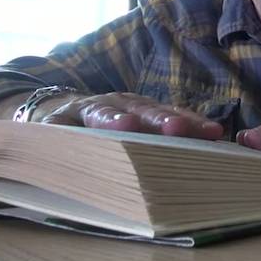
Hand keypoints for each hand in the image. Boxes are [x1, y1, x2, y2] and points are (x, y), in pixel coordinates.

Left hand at [39, 92, 223, 138]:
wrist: (67, 108)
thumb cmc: (59, 131)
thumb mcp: (47, 137)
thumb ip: (51, 145)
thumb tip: (47, 159)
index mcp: (86, 110)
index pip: (100, 114)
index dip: (113, 120)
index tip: (125, 126)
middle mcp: (116, 102)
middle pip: (140, 111)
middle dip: (159, 120)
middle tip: (175, 129)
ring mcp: (137, 104)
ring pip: (163, 111)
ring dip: (186, 122)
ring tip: (208, 132)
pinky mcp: (153, 110)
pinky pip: (176, 115)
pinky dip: (194, 123)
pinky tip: (213, 132)